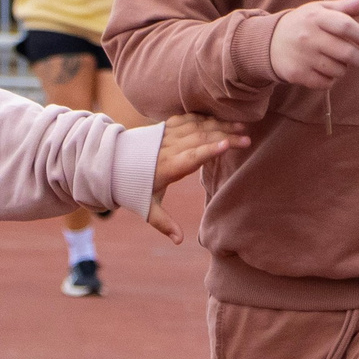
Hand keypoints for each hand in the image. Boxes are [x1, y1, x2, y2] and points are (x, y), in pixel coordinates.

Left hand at [144, 113, 249, 242]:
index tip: (227, 145)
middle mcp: (168, 147)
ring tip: (241, 125)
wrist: (112, 162)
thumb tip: (179, 241)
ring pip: (197, 125)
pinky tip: (222, 119)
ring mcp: (167, 134)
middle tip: (247, 138)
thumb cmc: (133, 187)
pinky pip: (189, 118)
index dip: (210, 150)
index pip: (191, 156)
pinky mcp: (167, 126)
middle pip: (200, 138)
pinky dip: (207, 117)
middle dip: (225, 136)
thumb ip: (164, 223)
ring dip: (220, 124)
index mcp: (167, 166)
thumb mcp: (147, 208)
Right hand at [268, 0, 358, 89]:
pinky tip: (324, 70)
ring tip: (335, 61)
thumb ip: (349, 6)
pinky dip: (330, 80)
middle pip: (347, 53)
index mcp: (316, 17)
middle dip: (358, 58)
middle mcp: (308, 36)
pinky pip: (326, 83)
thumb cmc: (304, 24)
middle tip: (356, 57)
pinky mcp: (297, 74)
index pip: (346, 26)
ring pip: (338, 70)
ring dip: (343, 69)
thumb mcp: (322, 10)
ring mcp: (302, 56)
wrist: (270, 41)